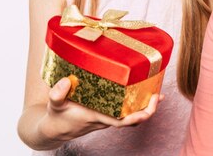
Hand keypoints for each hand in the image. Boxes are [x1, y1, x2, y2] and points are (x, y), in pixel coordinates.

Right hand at [38, 77, 163, 143]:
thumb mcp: (54, 104)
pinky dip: (137, 104)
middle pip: (133, 119)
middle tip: (158, 94)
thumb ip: (57, 93)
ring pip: (131, 115)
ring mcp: (107, 117)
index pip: (122, 121)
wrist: (55, 130)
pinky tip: (144, 92)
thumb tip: (66, 81)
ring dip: (145, 106)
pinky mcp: (106, 114)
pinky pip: (126, 112)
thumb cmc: (57, 116)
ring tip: (157, 91)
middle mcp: (106, 119)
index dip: (137, 116)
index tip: (149, 108)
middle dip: (148, 109)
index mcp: (97, 117)